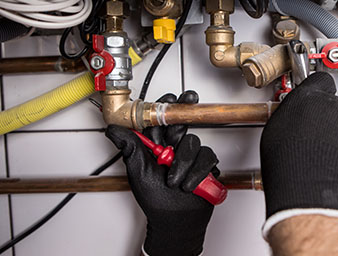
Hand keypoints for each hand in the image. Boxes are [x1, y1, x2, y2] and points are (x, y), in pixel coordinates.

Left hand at [105, 91, 219, 255]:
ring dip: (183, 163)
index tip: (171, 96)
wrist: (175, 220)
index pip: (160, 119)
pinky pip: (206, 157)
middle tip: (187, 104)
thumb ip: (129, 147)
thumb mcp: (137, 171)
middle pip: (181, 122)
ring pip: (192, 142)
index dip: (166, 105)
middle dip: (184, 115)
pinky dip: (197, 172)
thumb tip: (112, 129)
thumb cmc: (154, 199)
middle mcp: (173, 147)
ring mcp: (190, 156)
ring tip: (174, 180)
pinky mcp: (205, 165)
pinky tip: (189, 183)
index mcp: (155, 145)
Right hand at [260, 72, 337, 217]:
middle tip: (314, 136)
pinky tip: (337, 167)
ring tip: (324, 157)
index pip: (321, 81)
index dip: (318, 89)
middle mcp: (337, 108)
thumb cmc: (288, 164)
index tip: (316, 94)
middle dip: (327, 118)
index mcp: (311, 98)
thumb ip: (290, 115)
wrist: (310, 191)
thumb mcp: (275, 130)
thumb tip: (291, 116)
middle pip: (336, 106)